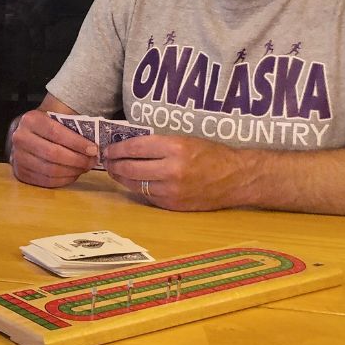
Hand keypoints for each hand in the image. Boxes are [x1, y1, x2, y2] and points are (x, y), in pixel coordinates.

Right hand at [9, 110, 96, 187]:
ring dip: (72, 171)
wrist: (28, 133)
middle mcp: (20, 137)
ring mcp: (17, 156)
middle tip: (91, 162)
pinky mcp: (19, 172)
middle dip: (77, 160)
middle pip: (53, 153)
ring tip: (84, 168)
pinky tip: (73, 174)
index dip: (77, 143)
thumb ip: (73, 127)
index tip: (93, 149)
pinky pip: (45, 181)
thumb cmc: (49, 126)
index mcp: (30, 120)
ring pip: (50, 170)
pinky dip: (63, 180)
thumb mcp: (58, 118)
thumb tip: (94, 147)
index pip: (56, 133)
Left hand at [104, 134, 248, 210]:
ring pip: (135, 184)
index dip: (117, 149)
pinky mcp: (174, 205)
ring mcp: (172, 190)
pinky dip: (138, 188)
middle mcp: (172, 170)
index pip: (135, 147)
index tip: (108, 149)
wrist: (237, 178)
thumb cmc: (211, 154)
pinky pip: (148, 196)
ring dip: (122, 178)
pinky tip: (134, 182)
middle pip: (130, 168)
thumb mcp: (185, 140)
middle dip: (114, 165)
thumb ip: (158, 144)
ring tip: (116, 171)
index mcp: (175, 148)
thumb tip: (128, 145)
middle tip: (107, 161)